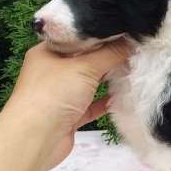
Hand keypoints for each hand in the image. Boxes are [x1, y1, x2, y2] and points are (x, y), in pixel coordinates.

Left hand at [3, 40, 130, 170]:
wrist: (35, 138)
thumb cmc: (54, 93)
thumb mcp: (85, 66)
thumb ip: (111, 53)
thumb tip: (132, 41)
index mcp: (48, 52)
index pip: (77, 37)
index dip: (100, 33)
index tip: (125, 31)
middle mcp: (52, 71)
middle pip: (85, 60)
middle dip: (108, 57)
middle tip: (135, 50)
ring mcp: (60, 94)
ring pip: (89, 83)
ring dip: (108, 79)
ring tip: (134, 70)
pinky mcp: (69, 116)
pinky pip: (92, 105)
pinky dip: (106, 101)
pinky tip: (124, 95)